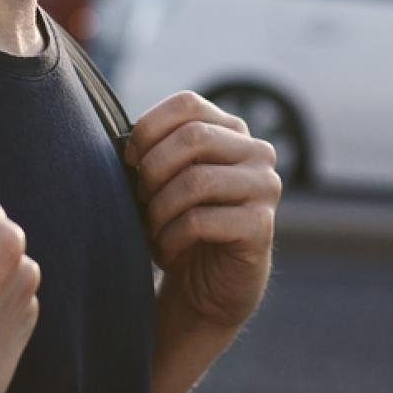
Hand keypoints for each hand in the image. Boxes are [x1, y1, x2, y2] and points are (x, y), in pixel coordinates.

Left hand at [125, 92, 280, 329]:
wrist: (206, 288)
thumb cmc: (180, 226)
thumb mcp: (167, 180)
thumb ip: (158, 151)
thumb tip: (127, 143)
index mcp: (232, 131)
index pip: (188, 104)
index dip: (149, 128)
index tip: (129, 159)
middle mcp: (257, 152)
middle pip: (194, 137)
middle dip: (153, 170)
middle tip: (140, 199)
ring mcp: (265, 187)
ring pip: (197, 180)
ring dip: (159, 209)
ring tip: (152, 229)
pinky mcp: (261, 226)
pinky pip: (201, 220)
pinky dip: (171, 237)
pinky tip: (168, 251)